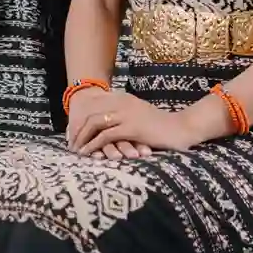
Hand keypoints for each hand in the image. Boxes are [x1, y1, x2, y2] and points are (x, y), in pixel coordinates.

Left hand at [69, 90, 196, 157]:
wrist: (182, 128)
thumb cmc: (162, 126)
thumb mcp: (140, 115)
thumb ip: (124, 115)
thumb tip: (108, 124)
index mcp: (123, 98)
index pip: (94, 105)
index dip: (81, 119)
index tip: (73, 132)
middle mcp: (122, 103)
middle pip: (90, 113)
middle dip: (77, 129)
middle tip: (70, 143)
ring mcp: (126, 114)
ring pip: (94, 123)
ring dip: (82, 138)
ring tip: (76, 150)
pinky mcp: (131, 128)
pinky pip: (105, 136)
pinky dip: (93, 145)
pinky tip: (88, 154)